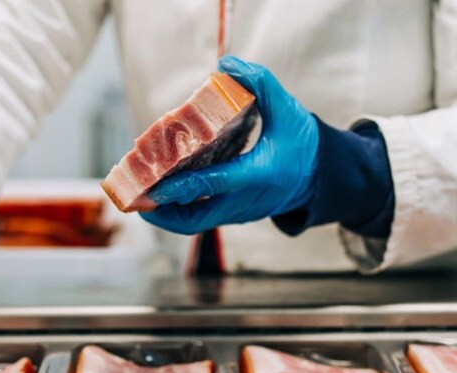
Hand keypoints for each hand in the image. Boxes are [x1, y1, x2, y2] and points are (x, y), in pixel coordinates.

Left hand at [140, 55, 319, 234]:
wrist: (321, 177)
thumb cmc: (303, 143)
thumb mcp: (288, 109)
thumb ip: (260, 83)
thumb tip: (225, 65)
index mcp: (259, 175)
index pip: (217, 183)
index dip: (185, 185)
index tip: (156, 186)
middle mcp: (245, 200)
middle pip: (198, 217)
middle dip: (164, 213)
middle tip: (135, 198)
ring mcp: (238, 212)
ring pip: (196, 222)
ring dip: (166, 214)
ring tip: (137, 196)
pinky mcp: (234, 214)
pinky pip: (201, 217)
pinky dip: (178, 209)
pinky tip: (157, 192)